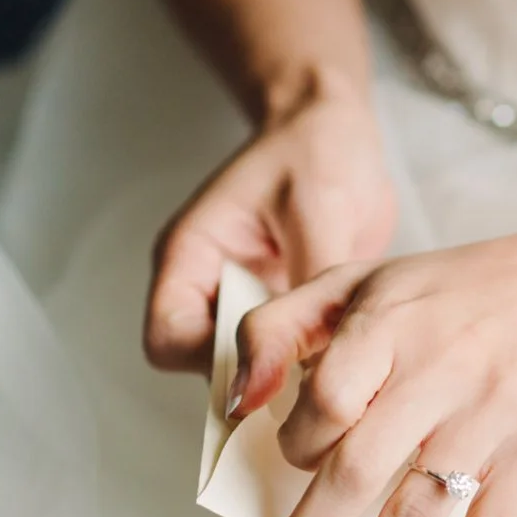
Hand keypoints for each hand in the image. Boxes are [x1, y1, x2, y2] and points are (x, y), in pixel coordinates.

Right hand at [145, 80, 396, 371]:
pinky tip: (349, 361)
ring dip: (284, 379)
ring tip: (336, 376)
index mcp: (191, 255)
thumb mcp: (318, 207)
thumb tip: (312, 341)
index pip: (168, 338)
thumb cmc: (315, 151)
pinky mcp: (281, 306)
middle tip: (314, 386)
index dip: (211, 365)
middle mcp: (209, 284)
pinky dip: (308, 364)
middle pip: (203, 365)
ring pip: (245, 366)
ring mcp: (244, 298)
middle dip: (253, 383)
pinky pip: (283, 353)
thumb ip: (308, 273)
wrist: (335, 129)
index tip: (272, 368)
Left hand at [231, 193, 516, 516]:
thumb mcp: (365, 277)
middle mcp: (440, 372)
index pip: (322, 403)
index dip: (295, 445)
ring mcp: (491, 419)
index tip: (289, 466)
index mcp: (390, 324)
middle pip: (356, 472)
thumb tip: (235, 401)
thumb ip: (282, 325)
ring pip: (414, 515)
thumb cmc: (470, 289)